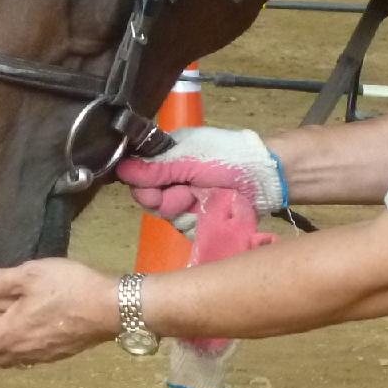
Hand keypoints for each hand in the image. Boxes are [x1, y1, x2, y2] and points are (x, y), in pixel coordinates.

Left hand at [0, 260, 117, 368]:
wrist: (113, 308)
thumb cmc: (70, 287)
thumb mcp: (30, 275)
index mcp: (9, 334)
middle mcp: (21, 352)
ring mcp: (40, 357)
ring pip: (5, 363)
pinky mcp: (56, 356)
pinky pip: (24, 360)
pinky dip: (11, 352)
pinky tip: (16, 337)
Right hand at [117, 126, 286, 229]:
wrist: (267, 176)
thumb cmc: (230, 156)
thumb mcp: (189, 157)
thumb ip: (156, 167)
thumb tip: (120, 169)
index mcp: (167, 162)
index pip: (140, 183)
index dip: (146, 191)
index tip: (156, 192)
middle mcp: (175, 183)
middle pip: (154, 204)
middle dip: (169, 202)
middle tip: (188, 194)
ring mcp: (190, 205)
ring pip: (172, 219)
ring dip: (188, 212)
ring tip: (208, 199)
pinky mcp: (204, 223)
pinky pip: (190, 231)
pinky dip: (201, 225)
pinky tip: (215, 214)